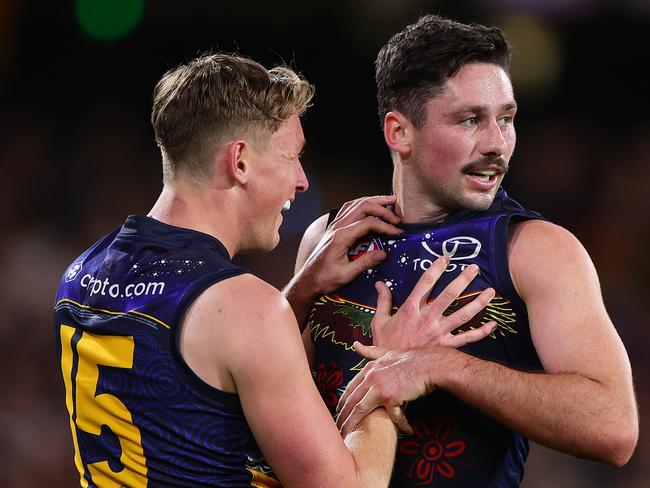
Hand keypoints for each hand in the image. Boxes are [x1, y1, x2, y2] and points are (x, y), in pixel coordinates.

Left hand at [298, 195, 402, 294]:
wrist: (308, 280)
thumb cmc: (324, 279)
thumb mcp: (346, 274)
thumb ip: (366, 262)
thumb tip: (385, 253)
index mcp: (341, 236)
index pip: (368, 223)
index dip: (385, 226)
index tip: (398, 232)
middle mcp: (337, 227)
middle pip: (362, 206)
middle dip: (381, 207)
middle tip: (397, 211)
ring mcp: (334, 226)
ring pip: (355, 204)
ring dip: (372, 201)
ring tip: (388, 201)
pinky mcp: (334, 229)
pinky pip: (348, 209)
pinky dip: (361, 205)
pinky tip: (369, 207)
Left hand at [336, 344, 447, 435]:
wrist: (429, 364)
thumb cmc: (411, 359)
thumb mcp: (387, 353)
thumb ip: (370, 352)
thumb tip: (355, 344)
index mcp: (368, 369)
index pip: (350, 388)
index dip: (342, 402)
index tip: (338, 413)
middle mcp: (370, 378)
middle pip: (351, 401)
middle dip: (343, 416)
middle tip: (339, 430)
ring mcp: (380, 388)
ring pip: (360, 410)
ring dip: (354, 424)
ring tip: (350, 436)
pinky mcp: (392, 397)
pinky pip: (393, 417)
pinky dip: (401, 425)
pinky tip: (408, 431)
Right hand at [371, 255, 496, 348]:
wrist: (391, 372)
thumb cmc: (385, 346)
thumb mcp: (379, 322)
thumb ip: (383, 301)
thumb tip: (380, 284)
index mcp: (410, 309)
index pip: (425, 282)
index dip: (437, 268)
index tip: (446, 258)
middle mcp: (427, 318)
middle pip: (448, 294)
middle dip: (463, 279)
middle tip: (474, 268)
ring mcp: (438, 333)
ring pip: (462, 315)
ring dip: (478, 302)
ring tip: (491, 291)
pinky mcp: (445, 347)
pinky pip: (467, 339)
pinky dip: (481, 332)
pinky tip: (493, 324)